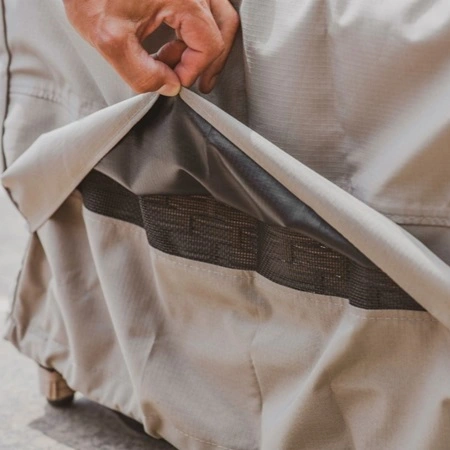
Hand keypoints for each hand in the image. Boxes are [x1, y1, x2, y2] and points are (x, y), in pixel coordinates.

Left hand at [63, 0, 238, 94]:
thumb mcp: (110, 38)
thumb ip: (142, 72)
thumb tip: (168, 87)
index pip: (209, 45)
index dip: (192, 70)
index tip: (173, 82)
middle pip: (223, 29)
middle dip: (206, 61)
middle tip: (191, 81)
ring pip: (218, 17)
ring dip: (203, 46)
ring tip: (181, 65)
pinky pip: (203, 9)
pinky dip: (194, 31)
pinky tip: (174, 44)